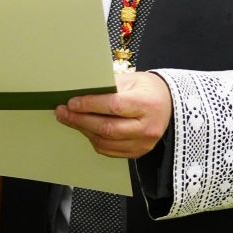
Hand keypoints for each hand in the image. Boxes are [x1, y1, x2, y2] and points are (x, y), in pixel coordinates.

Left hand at [55, 70, 172, 158]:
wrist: (170, 105)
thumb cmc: (149, 90)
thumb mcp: (132, 80)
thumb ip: (108, 86)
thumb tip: (80, 91)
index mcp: (147, 104)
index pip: (114, 106)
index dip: (90, 105)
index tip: (72, 102)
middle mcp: (147, 127)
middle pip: (107, 128)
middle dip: (80, 120)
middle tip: (63, 112)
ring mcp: (143, 143)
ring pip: (106, 142)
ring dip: (84, 130)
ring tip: (71, 119)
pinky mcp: (138, 152)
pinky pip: (110, 151)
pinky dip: (94, 140)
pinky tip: (86, 129)